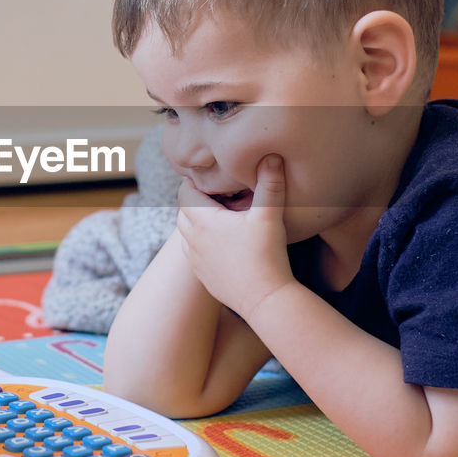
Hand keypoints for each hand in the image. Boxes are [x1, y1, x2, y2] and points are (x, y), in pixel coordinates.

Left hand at [176, 154, 296, 323]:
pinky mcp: (202, 275)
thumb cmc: (266, 256)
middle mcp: (191, 239)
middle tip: (224, 196)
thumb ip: (269, 184)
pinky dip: (204, 243)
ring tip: (226, 218)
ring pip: (187, 232)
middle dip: (199, 199)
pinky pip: (194, 252)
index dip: (199, 181)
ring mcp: (194, 260)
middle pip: (184, 209)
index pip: (185, 190)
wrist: (265, 300)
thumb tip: (272, 156)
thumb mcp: (269, 216)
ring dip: (201, 222)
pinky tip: (227, 243)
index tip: (219, 180)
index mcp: (201, 220)